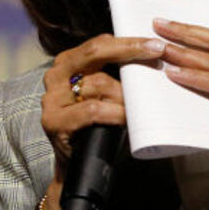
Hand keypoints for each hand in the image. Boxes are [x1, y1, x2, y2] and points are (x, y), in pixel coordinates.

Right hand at [40, 34, 165, 209]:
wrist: (79, 168)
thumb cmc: (98, 128)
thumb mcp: (108, 95)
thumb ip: (117, 74)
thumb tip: (152, 56)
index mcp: (67, 64)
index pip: (98, 44)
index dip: (127, 41)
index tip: (155, 43)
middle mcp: (55, 76)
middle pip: (94, 53)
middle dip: (128, 50)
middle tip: (156, 52)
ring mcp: (51, 99)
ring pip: (98, 83)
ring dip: (125, 95)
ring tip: (140, 105)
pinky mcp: (53, 121)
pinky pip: (92, 109)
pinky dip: (115, 113)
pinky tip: (128, 118)